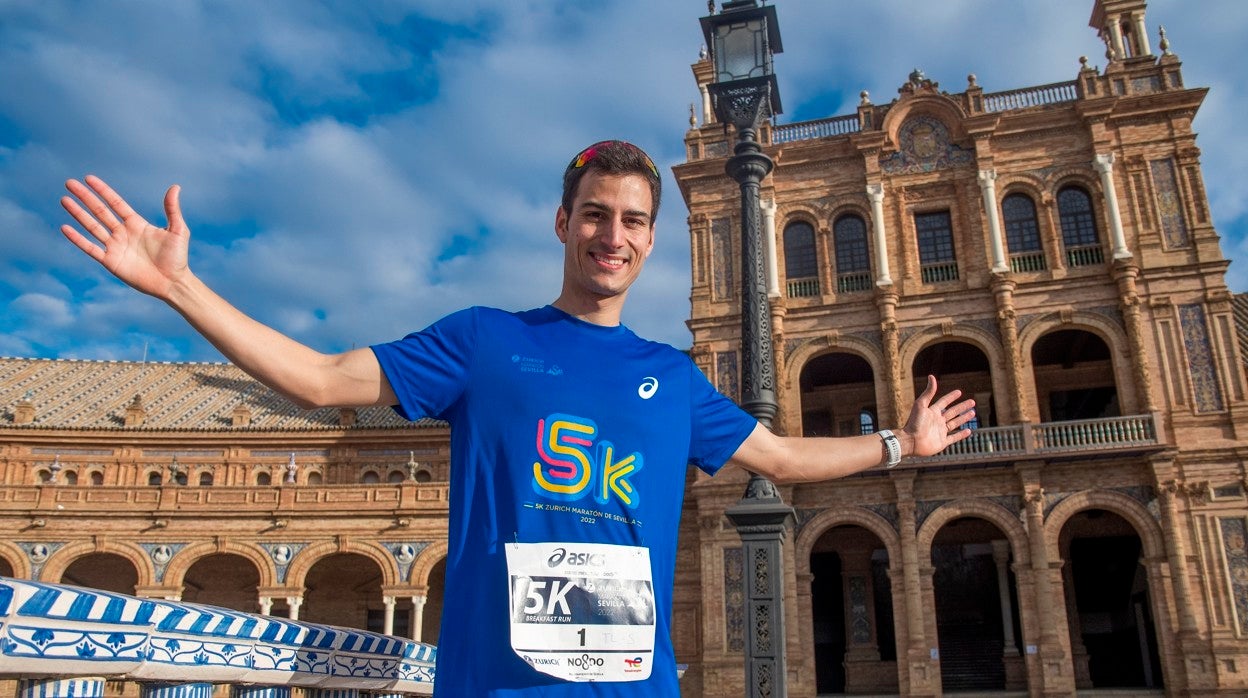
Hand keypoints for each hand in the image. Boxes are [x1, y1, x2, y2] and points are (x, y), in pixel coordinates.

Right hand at [60, 176, 189, 299]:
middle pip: (100, 211)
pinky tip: (65, 228)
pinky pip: (90, 248)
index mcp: (136, 224)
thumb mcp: (178, 230)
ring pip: (92, 226)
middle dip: (85, 197)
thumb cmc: (178, 258)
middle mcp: (123, 233)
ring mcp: (115, 247)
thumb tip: (175, 187)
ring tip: (64, 200)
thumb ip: (172, 209)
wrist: (172, 282)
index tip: (88, 179)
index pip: (115, 203)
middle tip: (70, 183)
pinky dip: (78, 239)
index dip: (103, 191)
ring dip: (78, 213)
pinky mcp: (111, 261)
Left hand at [902, 375, 976, 456]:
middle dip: (962, 407)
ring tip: (973, 413)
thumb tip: (931, 376)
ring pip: (955, 424)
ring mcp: (940, 431)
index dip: (951, 397)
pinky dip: (961, 435)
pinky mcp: (942, 442)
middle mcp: (937, 421)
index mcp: (932, 412)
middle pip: (952, 412)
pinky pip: (954, 438)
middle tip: (972, 402)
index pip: (944, 402)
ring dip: (964, 418)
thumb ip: (928, 392)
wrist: (910, 441)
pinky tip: (969, 431)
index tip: (959, 392)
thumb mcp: (921, 404)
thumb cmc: (914, 422)